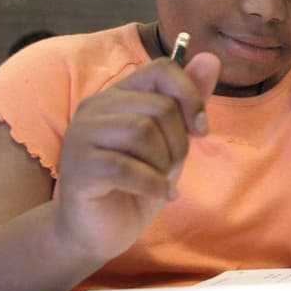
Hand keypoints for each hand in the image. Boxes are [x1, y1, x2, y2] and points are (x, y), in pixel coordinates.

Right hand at [53, 52, 219, 260]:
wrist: (98, 231)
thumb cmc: (136, 185)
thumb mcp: (172, 141)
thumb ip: (187, 102)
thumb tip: (211, 59)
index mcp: (118, 95)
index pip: (162, 69)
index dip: (191, 96)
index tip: (200, 129)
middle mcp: (95, 107)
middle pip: (159, 106)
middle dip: (178, 142)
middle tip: (170, 167)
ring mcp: (81, 136)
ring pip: (142, 131)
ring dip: (163, 163)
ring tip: (158, 181)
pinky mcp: (78, 168)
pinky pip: (126, 167)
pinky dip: (152, 185)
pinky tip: (158, 195)